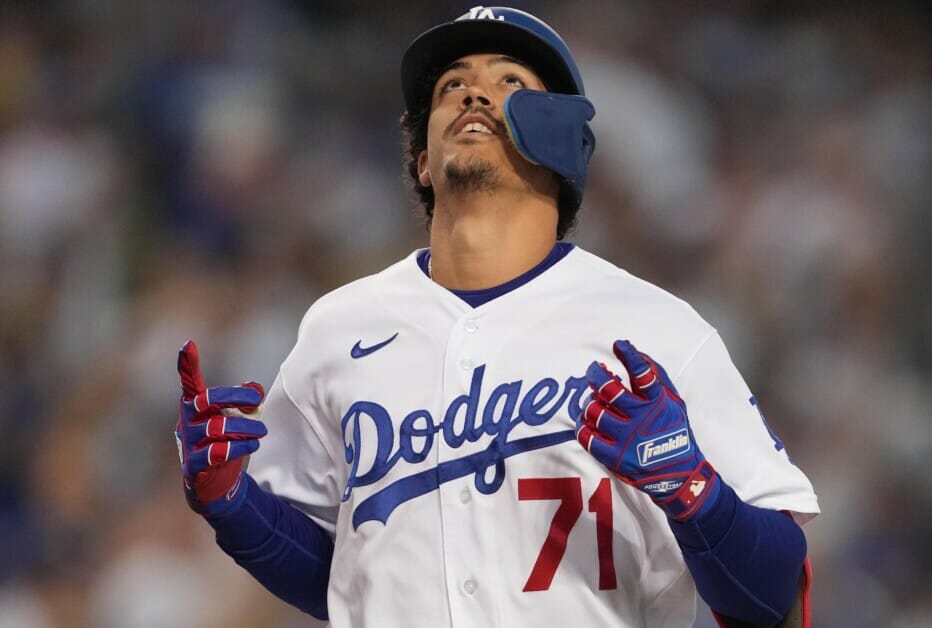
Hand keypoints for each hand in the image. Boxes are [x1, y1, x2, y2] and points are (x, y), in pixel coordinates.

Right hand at [175, 340, 266, 516]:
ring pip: (216, 427)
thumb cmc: (224, 443)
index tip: (188, 344)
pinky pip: (216, 452)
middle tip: (257, 400)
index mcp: (195, 407)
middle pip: (205, 399)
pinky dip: (239, 446)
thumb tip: (255, 387)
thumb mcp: (235, 419)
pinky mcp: (194, 465)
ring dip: (245, 427)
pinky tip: (252, 445)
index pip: (189, 382)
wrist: (213, 484)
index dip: (187, 364)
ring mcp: (188, 444)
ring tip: (261, 432)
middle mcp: (187, 422)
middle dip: (234, 396)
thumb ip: (245, 400)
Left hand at [575, 339, 718, 520]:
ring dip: (590, 401)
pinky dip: (582, 425)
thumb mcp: (674, 402)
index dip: (630, 355)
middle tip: (594, 370)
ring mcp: (626, 439)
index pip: (643, 373)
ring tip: (595, 400)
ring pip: (594, 411)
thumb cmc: (674, 431)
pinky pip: (587, 436)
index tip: (619, 344)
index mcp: (658, 403)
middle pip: (608, 390)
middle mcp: (641, 419)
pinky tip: (586, 420)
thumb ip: (656, 376)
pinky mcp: (614, 457)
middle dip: (596, 375)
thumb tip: (633, 351)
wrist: (681, 474)